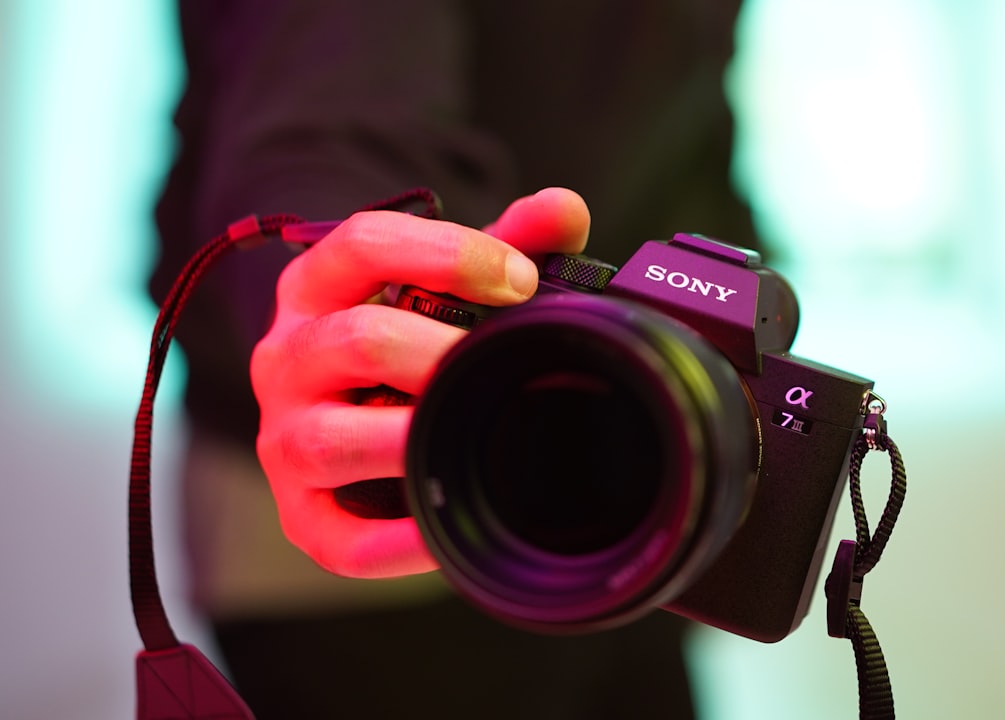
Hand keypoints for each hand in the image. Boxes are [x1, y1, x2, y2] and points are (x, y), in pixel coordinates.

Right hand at [251, 188, 589, 577]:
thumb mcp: (446, 284)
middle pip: (353, 341)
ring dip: (406, 439)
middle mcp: (286, 358)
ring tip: (470, 434)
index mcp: (318, 289)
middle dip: (439, 352)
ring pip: (326, 439)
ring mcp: (284, 438)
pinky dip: (395, 544)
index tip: (520, 279)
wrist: (342, 411)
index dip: (446, 252)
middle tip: (501, 364)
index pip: (362, 243)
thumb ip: (507, 244)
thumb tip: (563, 208)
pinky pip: (338, 538)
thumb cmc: (402, 340)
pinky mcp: (301, 514)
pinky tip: (448, 529)